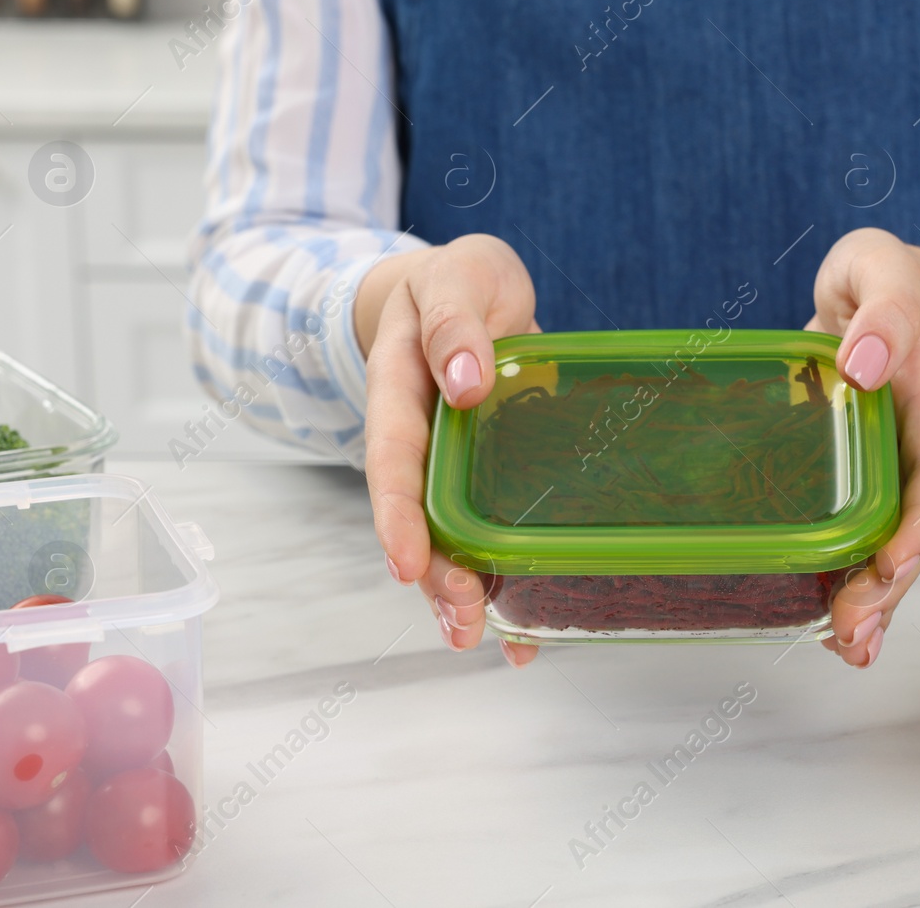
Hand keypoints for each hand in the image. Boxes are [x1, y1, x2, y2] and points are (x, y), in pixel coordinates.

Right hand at [356, 234, 541, 666]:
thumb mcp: (454, 278)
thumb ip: (454, 321)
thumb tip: (465, 382)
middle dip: (436, 576)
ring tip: (487, 641)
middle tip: (464, 623)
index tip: (408, 563)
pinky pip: (489, 530)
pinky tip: (527, 634)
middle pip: (418, 517)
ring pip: (449, 537)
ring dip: (465, 592)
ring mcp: (453, 464)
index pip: (393, 459)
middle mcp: (421, 439)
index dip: (398, 515)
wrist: (463, 291)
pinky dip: (507, 581)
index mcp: (399, 391)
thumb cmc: (456, 283)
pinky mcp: (488, 475)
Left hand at [806, 228, 919, 667]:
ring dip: (873, 601)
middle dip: (892, 586)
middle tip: (854, 635)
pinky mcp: (856, 476)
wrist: (888, 288)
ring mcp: (888, 466)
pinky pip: (858, 534)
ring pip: (889, 543)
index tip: (894, 563)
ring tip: (847, 649)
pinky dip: (844, 580)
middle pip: (916, 527)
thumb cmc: (886, 276)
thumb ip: (882, 306)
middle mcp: (914, 444)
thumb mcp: (884, 267)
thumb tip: (867, 364)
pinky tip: (823, 623)